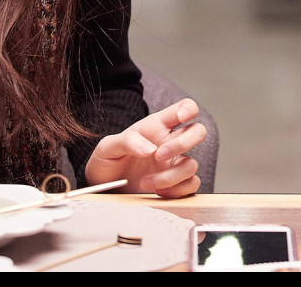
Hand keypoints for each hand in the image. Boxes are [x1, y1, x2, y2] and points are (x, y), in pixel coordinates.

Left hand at [84, 98, 206, 196]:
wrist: (102, 187)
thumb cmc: (108, 161)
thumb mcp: (108, 146)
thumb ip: (127, 141)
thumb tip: (149, 149)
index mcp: (157, 126)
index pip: (183, 108)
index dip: (189, 109)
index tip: (182, 117)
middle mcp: (170, 143)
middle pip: (198, 132)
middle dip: (182, 144)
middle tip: (159, 155)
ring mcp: (174, 164)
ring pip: (192, 164)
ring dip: (170, 176)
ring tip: (145, 183)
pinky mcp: (176, 184)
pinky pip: (191, 185)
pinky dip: (177, 191)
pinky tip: (157, 192)